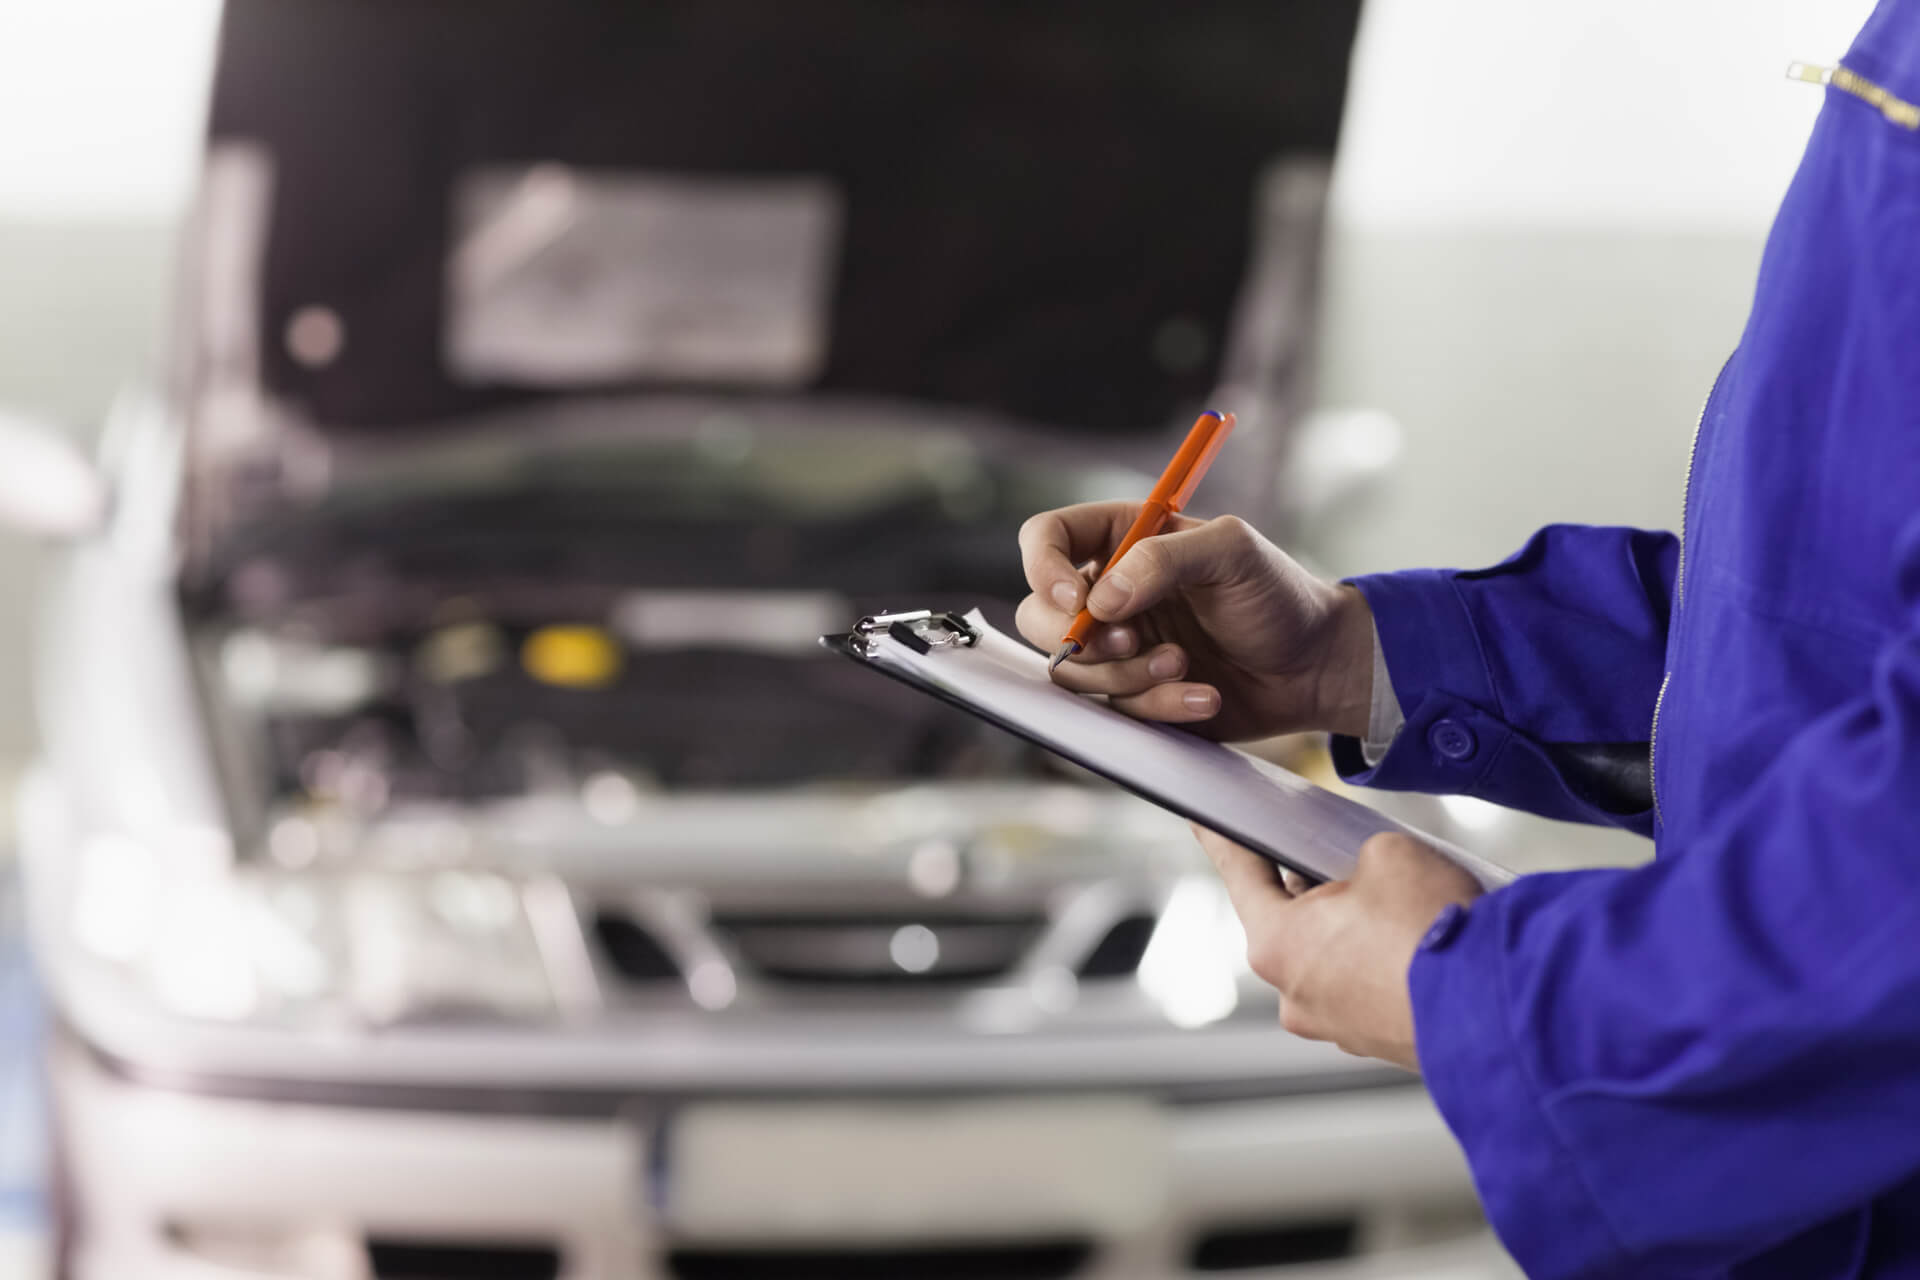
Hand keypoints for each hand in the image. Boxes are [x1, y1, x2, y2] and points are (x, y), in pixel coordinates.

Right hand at [1015, 503, 1374, 740]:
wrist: (1316, 666)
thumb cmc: (1278, 595)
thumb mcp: (1232, 553)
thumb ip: (1163, 559)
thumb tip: (1100, 600)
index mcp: (1123, 540)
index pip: (1046, 539)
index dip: (1043, 568)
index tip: (1076, 601)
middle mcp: (1110, 593)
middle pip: (1039, 616)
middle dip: (1081, 640)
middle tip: (1130, 642)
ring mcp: (1118, 648)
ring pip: (1072, 673)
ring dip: (1126, 676)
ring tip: (1184, 666)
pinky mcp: (1135, 696)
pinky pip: (1115, 712)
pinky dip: (1159, 707)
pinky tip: (1204, 696)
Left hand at [1192, 826, 1484, 1070]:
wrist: (1501, 1010)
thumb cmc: (1434, 931)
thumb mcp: (1387, 853)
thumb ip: (1357, 857)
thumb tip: (1368, 877)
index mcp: (1276, 943)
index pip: (1241, 874)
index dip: (1224, 840)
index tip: (1203, 823)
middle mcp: (1295, 994)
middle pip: (1290, 920)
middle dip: (1315, 886)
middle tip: (1343, 855)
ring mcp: (1336, 1026)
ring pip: (1333, 956)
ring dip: (1356, 927)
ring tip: (1401, 900)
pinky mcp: (1378, 1041)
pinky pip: (1369, 985)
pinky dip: (1386, 961)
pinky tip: (1418, 938)